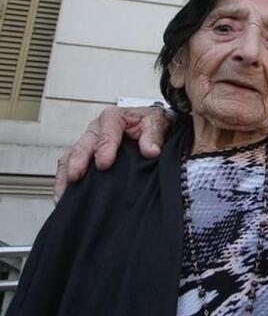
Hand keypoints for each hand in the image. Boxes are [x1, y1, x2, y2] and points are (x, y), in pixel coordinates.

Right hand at [53, 106, 170, 202]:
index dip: (104, 148)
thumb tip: (151, 151)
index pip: (106, 133)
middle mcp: (96, 129)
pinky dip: (63, 180)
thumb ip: (153, 136)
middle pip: (82, 145)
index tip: (104, 164)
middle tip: (76, 176)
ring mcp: (87, 142)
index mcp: (113, 118)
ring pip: (70, 156)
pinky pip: (67, 166)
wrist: (148, 125)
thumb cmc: (148, 122)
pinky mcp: (84, 155)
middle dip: (77, 161)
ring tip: (64, 193)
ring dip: (66, 174)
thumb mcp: (156, 123)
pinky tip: (63, 197)